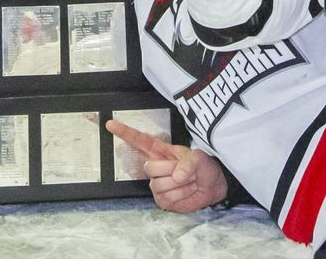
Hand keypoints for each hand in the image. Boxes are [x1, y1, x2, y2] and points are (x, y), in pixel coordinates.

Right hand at [104, 119, 227, 212]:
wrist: (213, 186)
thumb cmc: (204, 167)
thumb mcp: (200, 158)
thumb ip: (188, 163)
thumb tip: (176, 176)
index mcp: (161, 151)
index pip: (139, 140)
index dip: (124, 132)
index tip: (111, 124)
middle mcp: (156, 166)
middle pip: (149, 167)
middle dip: (170, 169)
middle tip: (185, 170)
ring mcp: (157, 184)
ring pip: (158, 185)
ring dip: (179, 185)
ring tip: (188, 181)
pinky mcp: (162, 200)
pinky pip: (165, 199)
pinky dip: (180, 196)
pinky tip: (186, 192)